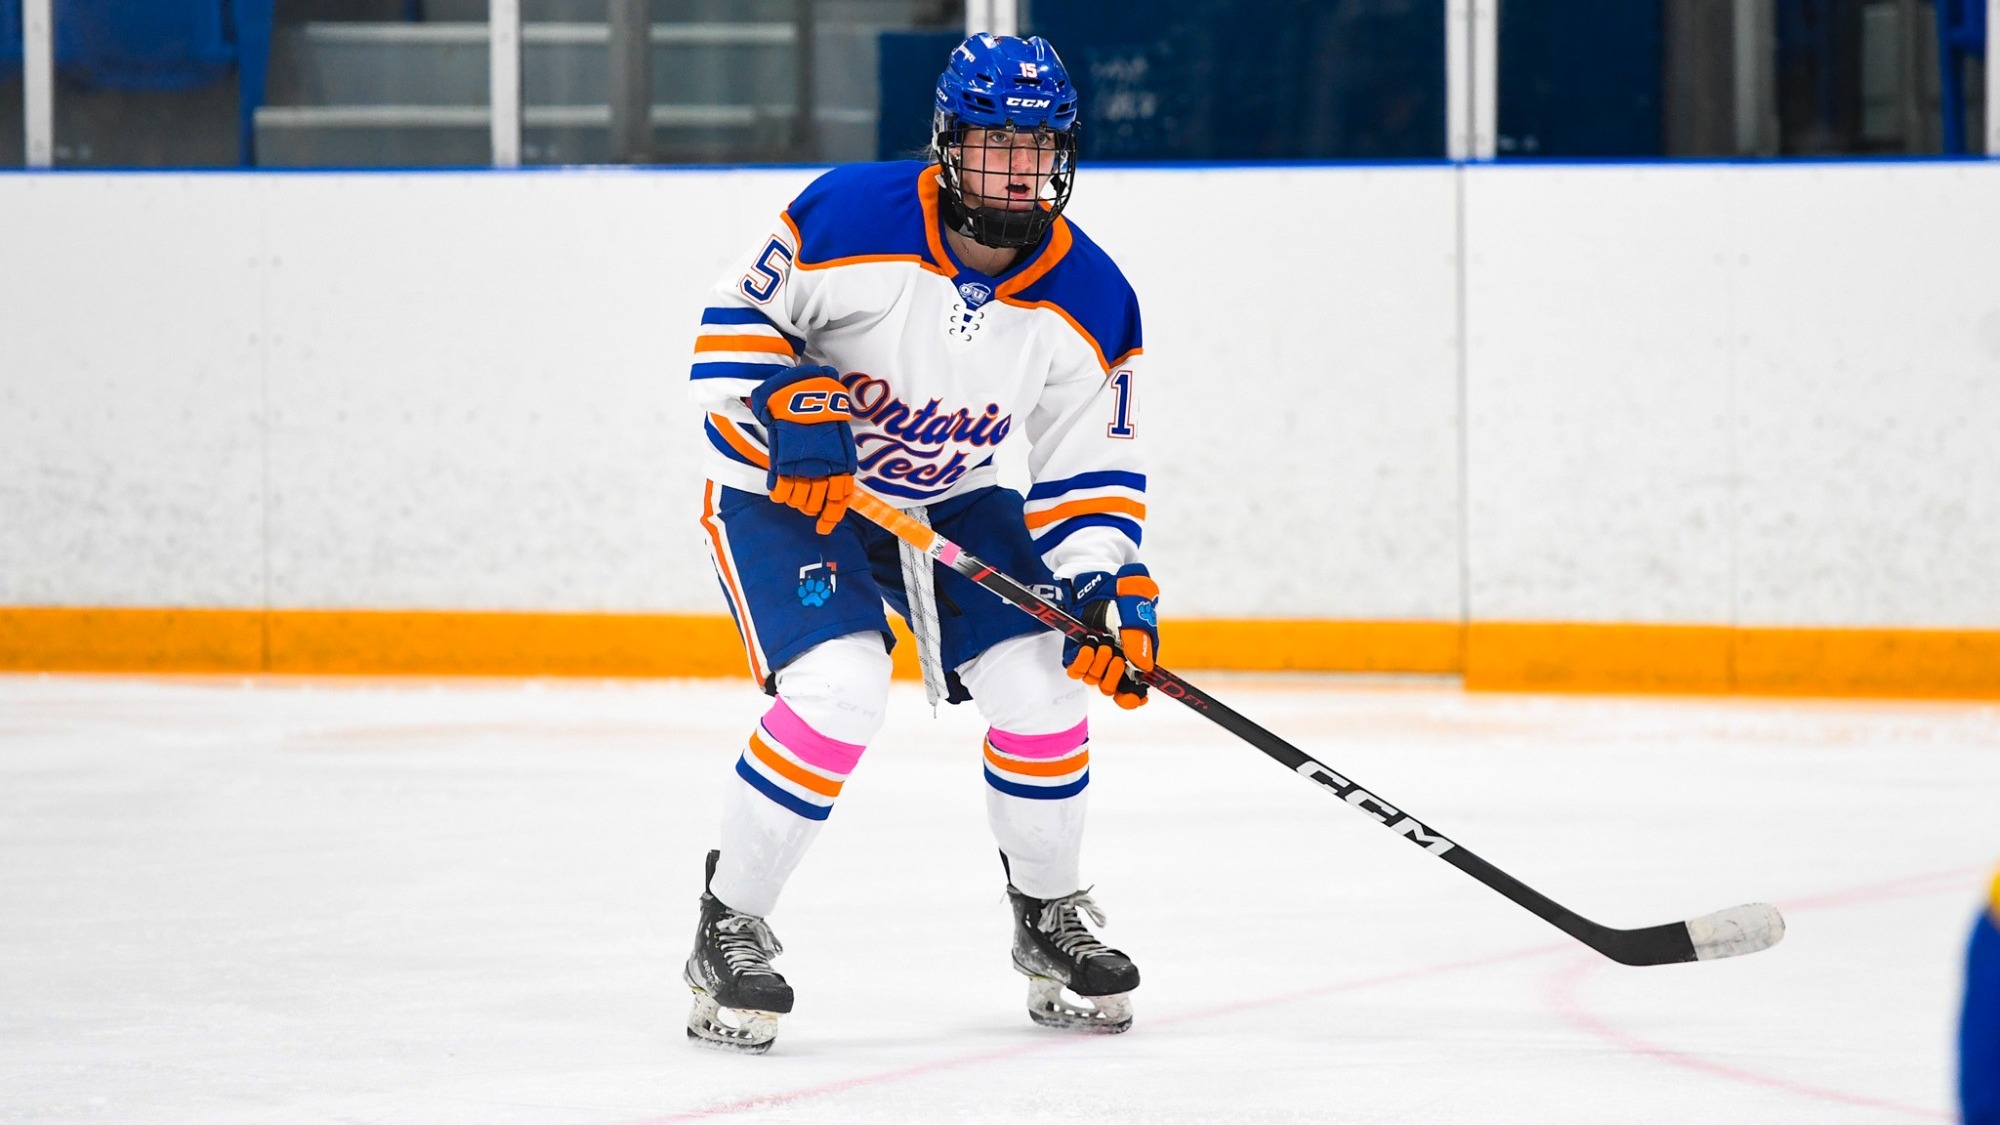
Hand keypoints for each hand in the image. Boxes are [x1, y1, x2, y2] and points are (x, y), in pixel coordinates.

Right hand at [748, 365, 858, 534]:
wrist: (801, 395)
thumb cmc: (823, 416)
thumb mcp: (840, 441)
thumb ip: (838, 465)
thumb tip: (837, 489)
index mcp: (842, 466)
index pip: (839, 502)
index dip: (830, 518)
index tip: (823, 527)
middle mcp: (823, 470)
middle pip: (815, 503)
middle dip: (810, 507)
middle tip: (805, 502)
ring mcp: (802, 468)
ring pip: (798, 500)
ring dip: (795, 500)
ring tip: (793, 492)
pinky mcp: (783, 463)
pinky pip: (780, 490)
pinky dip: (779, 493)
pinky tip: (779, 490)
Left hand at [1059, 564, 1159, 709]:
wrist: (1104, 580)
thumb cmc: (1127, 598)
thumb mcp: (1139, 618)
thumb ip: (1141, 643)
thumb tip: (1143, 669)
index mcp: (1134, 660)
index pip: (1132, 693)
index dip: (1132, 699)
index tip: (1136, 696)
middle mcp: (1115, 662)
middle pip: (1110, 689)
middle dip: (1114, 676)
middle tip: (1116, 656)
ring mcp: (1096, 657)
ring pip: (1093, 679)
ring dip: (1098, 665)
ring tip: (1103, 643)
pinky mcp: (1078, 649)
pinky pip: (1075, 670)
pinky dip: (1081, 662)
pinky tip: (1087, 647)